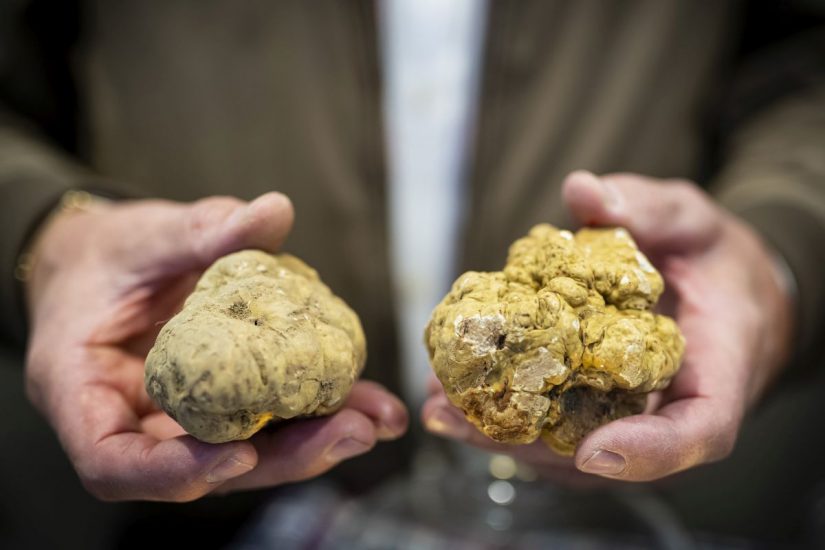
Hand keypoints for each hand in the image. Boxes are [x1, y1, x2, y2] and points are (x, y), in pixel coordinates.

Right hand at [25, 193, 407, 500]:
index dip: (175, 473)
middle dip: (282, 458)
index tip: (241, 456)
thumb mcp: (142, 237)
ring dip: (313, 442)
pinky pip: (263, 420)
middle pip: (202, 469)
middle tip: (352, 432)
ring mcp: (179, 420)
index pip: (113, 463)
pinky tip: (366, 398)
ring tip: (376, 417)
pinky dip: (314, 412)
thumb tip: (272, 211)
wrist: (105, 261)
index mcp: (83, 391)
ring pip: (243, 454)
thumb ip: (200, 230)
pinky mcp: (220, 405)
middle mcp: (133, 421)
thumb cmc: (105, 254)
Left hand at [423, 171, 793, 481]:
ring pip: (570, 449)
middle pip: (609, 452)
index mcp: (718, 370)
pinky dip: (505, 414)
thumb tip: (582, 191)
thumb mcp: (694, 220)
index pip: (701, 429)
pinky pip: (555, 424)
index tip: (595, 450)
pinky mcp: (601, 411)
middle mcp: (672, 408)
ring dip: (500, 435)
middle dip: (529, 445)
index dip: (651, 450)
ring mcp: (633, 417)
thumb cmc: (719, 262)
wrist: (727, 297)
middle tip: (456, 418)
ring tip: (437, 406)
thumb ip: (647, 207)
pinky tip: (453, 391)